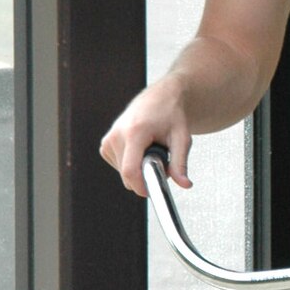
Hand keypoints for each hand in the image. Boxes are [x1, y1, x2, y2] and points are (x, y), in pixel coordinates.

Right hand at [99, 80, 192, 197]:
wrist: (160, 98)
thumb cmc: (170, 114)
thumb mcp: (182, 138)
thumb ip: (181, 163)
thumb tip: (184, 184)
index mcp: (134, 132)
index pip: (130, 171)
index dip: (141, 187)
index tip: (152, 191)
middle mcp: (117, 135)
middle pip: (127, 175)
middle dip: (146, 176)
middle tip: (161, 159)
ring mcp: (108, 140)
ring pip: (124, 174)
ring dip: (140, 169)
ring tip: (151, 150)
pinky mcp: (105, 144)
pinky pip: (119, 167)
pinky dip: (132, 164)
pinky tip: (141, 149)